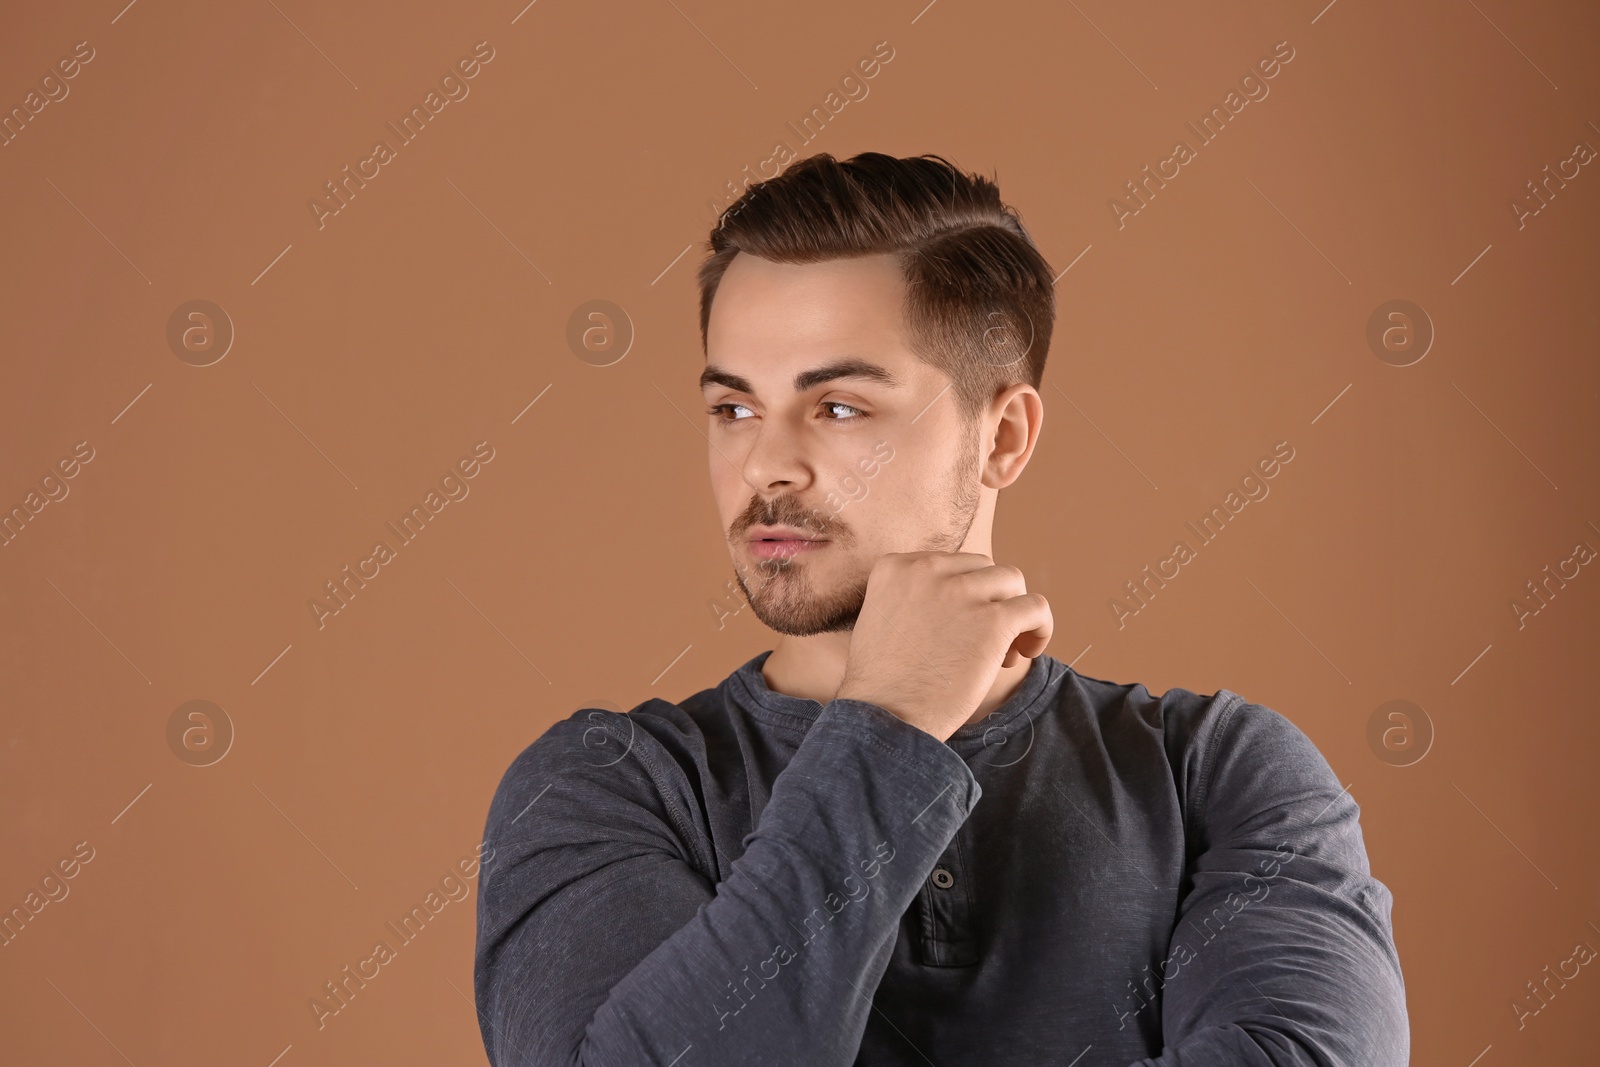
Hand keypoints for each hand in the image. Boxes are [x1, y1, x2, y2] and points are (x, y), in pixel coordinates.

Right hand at [832, 551, 1051, 742]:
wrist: (884, 718)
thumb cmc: (882, 685)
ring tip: (1005, 653)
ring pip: (1012, 581)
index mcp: (896, 567)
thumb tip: (959, 601)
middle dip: (990, 601)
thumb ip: (912, 600)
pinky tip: (1027, 652)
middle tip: (985, 643)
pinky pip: (1036, 607)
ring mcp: (961, 592)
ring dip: (1013, 612)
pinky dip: (1040, 627)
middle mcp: (926, 570)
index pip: (950, 565)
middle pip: (983, 568)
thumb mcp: (881, 621)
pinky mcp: (992, 620)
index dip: (964, 596)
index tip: (960, 629)